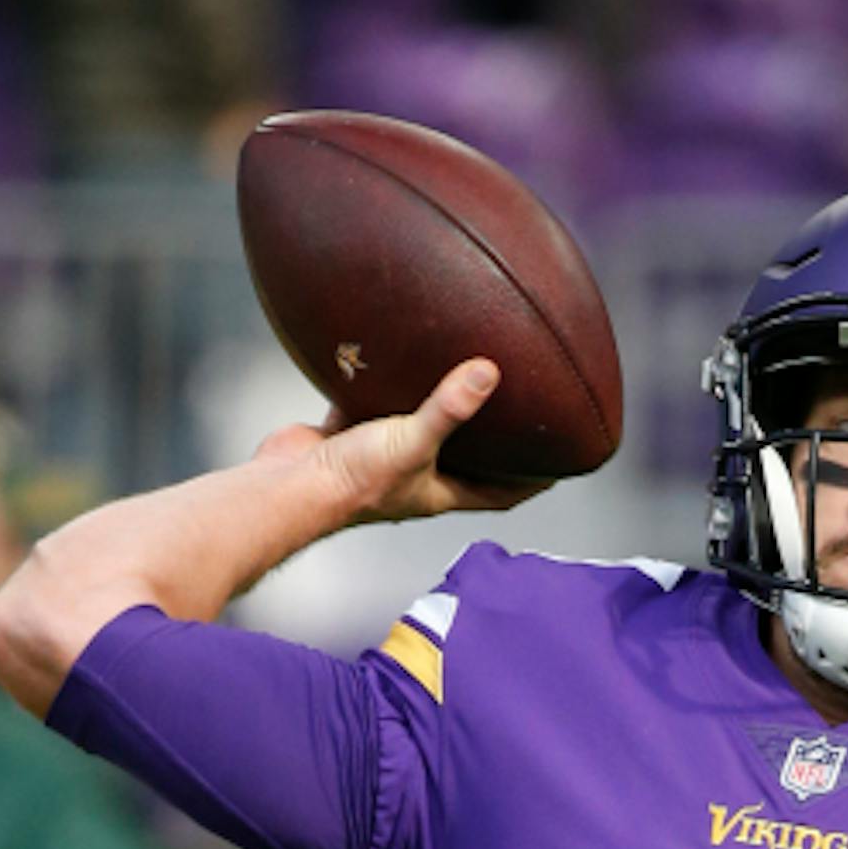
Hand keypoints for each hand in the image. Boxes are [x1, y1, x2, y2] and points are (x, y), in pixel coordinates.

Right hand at [251, 359, 550, 523]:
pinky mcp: (350, 435)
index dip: (532, 482)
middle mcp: (416, 477)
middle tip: (520, 409)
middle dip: (492, 442)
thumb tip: (489, 371)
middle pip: (467, 461)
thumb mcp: (412, 441)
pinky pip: (375, 406)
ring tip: (465, 372)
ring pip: (421, 429)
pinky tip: (397, 355)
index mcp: (441, 492)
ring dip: (441, 408)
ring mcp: (383, 457)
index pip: (502, 493)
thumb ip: (449, 408)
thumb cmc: (353, 482)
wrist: (287, 487)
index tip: (561, 462)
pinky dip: (386, 385)